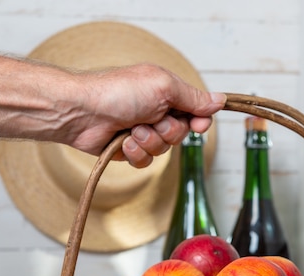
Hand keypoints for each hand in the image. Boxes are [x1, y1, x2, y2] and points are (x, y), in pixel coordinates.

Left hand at [60, 64, 225, 167]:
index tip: (197, 124)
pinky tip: (122, 142)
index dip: (199, 121)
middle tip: (151, 120)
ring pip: (163, 150)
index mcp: (167, 93)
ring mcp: (142, 131)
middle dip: (167, 131)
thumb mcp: (164, 87)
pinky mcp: (129, 149)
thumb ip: (193, 97)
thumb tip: (220, 100)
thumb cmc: (118, 92)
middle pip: (181, 134)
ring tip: (131, 130)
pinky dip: (135, 153)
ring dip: (148, 142)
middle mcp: (156, 111)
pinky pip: (145, 161)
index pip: (196, 112)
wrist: (83, 112)